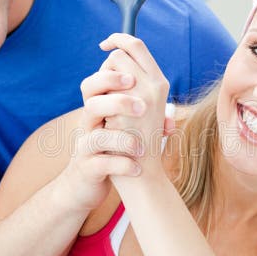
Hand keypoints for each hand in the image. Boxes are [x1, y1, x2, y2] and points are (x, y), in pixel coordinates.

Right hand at [59, 69, 145, 212]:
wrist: (86, 180)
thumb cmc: (111, 149)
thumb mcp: (121, 129)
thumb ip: (140, 121)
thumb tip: (171, 121)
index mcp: (96, 110)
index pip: (95, 83)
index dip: (111, 75)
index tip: (133, 78)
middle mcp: (88, 125)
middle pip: (91, 104)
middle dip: (117, 101)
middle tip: (142, 107)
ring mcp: (85, 147)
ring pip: (96, 137)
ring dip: (121, 139)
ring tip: (140, 147)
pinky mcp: (87, 168)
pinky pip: (101, 164)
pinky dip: (121, 166)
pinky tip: (136, 168)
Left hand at [97, 33, 170, 176]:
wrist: (141, 173)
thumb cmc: (137, 143)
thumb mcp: (142, 110)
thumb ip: (132, 87)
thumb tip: (112, 62)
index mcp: (160, 83)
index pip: (137, 46)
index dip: (118, 38)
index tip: (104, 44)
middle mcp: (154, 85)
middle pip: (119, 54)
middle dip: (105, 67)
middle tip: (106, 91)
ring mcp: (142, 95)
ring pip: (109, 68)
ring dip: (101, 84)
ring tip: (109, 109)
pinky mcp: (129, 107)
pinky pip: (103, 89)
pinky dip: (99, 102)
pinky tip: (107, 121)